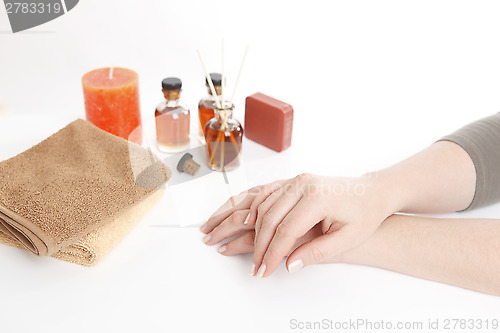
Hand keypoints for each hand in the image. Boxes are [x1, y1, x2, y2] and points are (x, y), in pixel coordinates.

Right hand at [201, 173, 395, 276]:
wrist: (372, 192)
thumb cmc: (364, 214)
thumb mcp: (347, 238)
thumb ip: (317, 252)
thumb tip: (289, 265)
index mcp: (317, 197)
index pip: (286, 230)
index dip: (272, 253)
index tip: (264, 270)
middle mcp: (303, 184)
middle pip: (269, 217)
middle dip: (258, 244)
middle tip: (254, 266)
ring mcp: (296, 180)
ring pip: (262, 203)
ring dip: (248, 225)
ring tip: (241, 244)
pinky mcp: (293, 180)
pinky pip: (266, 192)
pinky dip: (253, 207)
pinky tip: (246, 220)